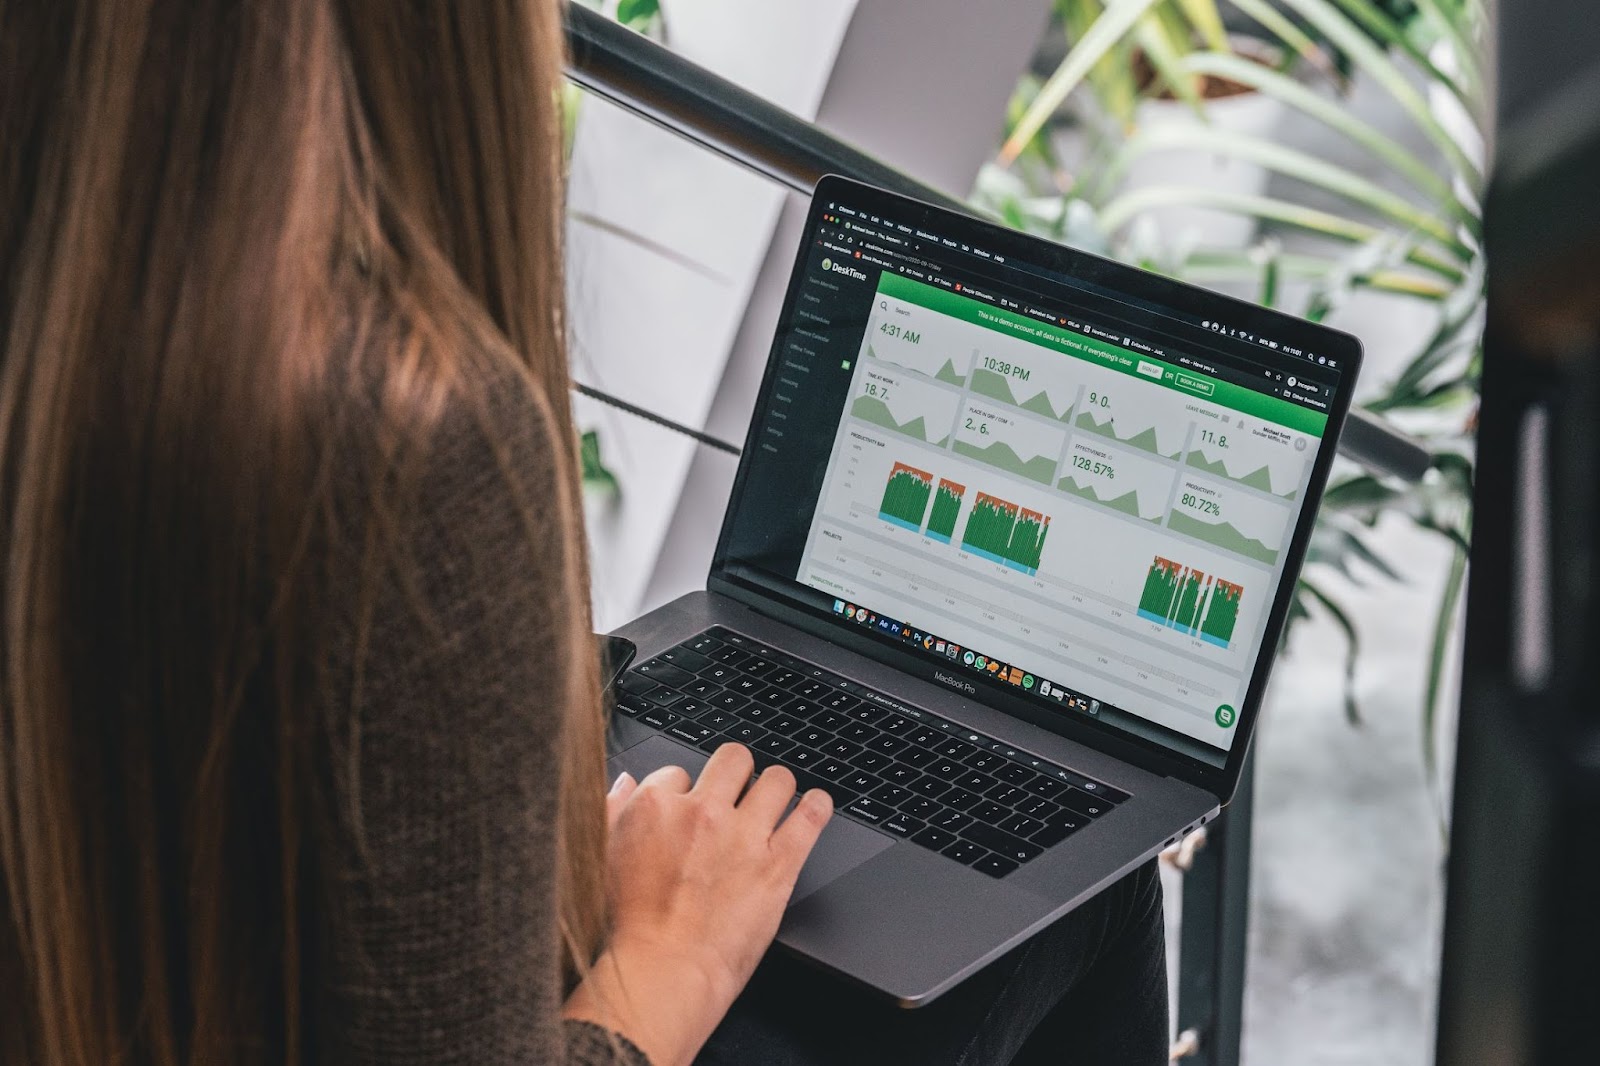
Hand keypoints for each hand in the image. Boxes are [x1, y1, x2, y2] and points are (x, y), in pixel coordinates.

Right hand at [564, 744, 831, 1065]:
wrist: (662, 973)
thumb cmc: (628, 930)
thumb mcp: (602, 858)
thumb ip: (614, 812)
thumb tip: (627, 784)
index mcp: (655, 807)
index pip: (679, 771)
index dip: (687, 790)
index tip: (692, 809)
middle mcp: (701, 812)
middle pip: (733, 759)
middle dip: (737, 773)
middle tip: (738, 792)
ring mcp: (743, 836)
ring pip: (777, 780)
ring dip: (777, 788)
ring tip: (777, 801)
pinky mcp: (778, 864)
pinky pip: (811, 816)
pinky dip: (817, 807)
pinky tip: (815, 807)